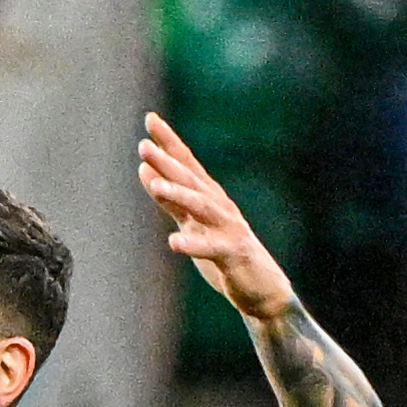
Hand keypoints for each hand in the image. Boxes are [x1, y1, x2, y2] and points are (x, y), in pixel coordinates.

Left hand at [137, 112, 292, 320]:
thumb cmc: (224, 253)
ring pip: (202, 207)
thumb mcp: (192, 222)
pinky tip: (173, 243)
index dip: (169, 141)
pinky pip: (211, 248)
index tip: (150, 118)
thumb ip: (170, 199)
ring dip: (179, 195)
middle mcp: (220, 206)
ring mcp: (228, 228)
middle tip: (144, 146)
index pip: (186, 163)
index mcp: (209, 197)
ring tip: (156, 187)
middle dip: (168, 162)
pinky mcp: (234, 254)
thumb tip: (145, 169)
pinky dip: (193, 244)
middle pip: (191, 180)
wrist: (262, 288)